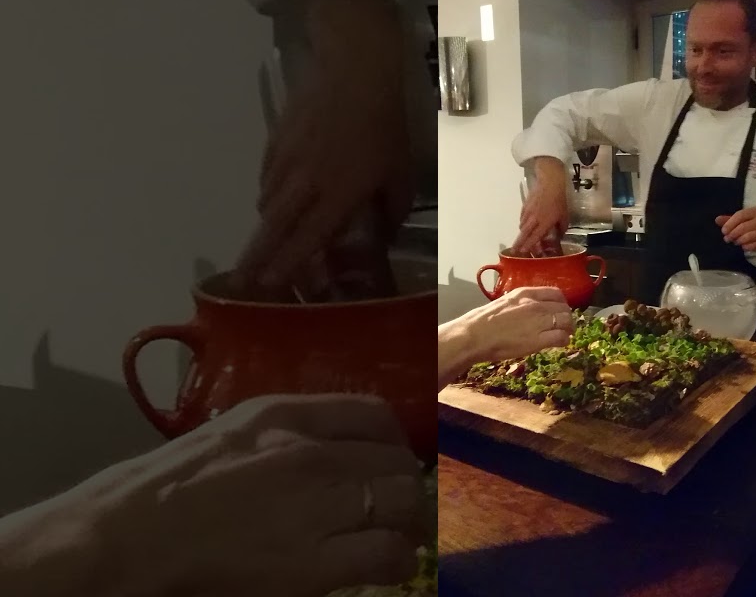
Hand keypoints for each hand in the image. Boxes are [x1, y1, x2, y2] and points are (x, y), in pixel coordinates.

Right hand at [55, 395, 427, 596]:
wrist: (122, 542)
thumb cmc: (162, 491)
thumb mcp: (231, 434)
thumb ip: (285, 435)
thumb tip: (331, 450)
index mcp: (286, 416)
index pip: (376, 415)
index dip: (394, 443)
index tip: (389, 465)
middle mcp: (311, 453)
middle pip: (398, 462)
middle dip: (404, 486)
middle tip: (396, 509)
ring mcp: (317, 507)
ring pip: (404, 503)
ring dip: (407, 522)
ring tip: (398, 536)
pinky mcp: (315, 563)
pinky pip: (388, 553)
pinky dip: (396, 559)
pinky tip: (385, 565)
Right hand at [236, 0, 412, 291]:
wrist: (354, 73)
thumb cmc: (384, 125)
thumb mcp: (400, 171)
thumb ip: (393, 209)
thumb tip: (385, 235)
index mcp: (338, 195)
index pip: (307, 238)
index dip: (287, 264)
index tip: (268, 285)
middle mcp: (306, 183)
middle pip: (274, 228)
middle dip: (257, 257)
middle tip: (242, 279)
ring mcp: (287, 161)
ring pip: (268, 203)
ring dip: (266, 226)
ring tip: (265, 242)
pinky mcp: (276, 141)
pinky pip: (266, 177)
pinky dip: (268, 193)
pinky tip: (274, 198)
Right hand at [437, 287, 572, 389]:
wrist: (474, 335)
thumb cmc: (483, 320)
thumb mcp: (506, 302)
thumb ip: (521, 303)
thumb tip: (530, 310)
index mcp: (526, 293)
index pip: (556, 293)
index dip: (562, 303)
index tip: (560, 311)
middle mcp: (536, 305)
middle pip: (563, 308)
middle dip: (566, 317)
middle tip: (564, 325)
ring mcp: (538, 322)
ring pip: (566, 321)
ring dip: (567, 328)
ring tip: (564, 334)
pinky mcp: (538, 340)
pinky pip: (561, 337)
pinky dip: (564, 340)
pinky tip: (560, 343)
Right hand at [514, 159, 568, 254]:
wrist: (550, 183)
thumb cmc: (559, 200)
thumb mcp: (565, 215)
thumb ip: (562, 228)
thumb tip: (560, 236)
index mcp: (544, 223)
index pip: (534, 237)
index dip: (528, 245)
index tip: (522, 252)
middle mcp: (534, 220)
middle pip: (524, 234)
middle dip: (519, 243)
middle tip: (514, 250)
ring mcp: (528, 212)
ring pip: (522, 226)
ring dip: (522, 233)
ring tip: (521, 238)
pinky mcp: (525, 206)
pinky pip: (522, 217)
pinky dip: (522, 223)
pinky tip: (524, 224)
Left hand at [715, 206, 755, 254]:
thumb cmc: (754, 228)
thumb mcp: (742, 221)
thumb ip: (730, 220)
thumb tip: (717, 219)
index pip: (740, 215)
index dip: (730, 223)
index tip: (723, 231)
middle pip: (743, 226)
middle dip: (732, 234)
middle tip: (727, 239)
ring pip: (748, 236)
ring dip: (738, 241)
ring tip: (735, 242)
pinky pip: (754, 245)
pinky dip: (746, 247)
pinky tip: (743, 247)